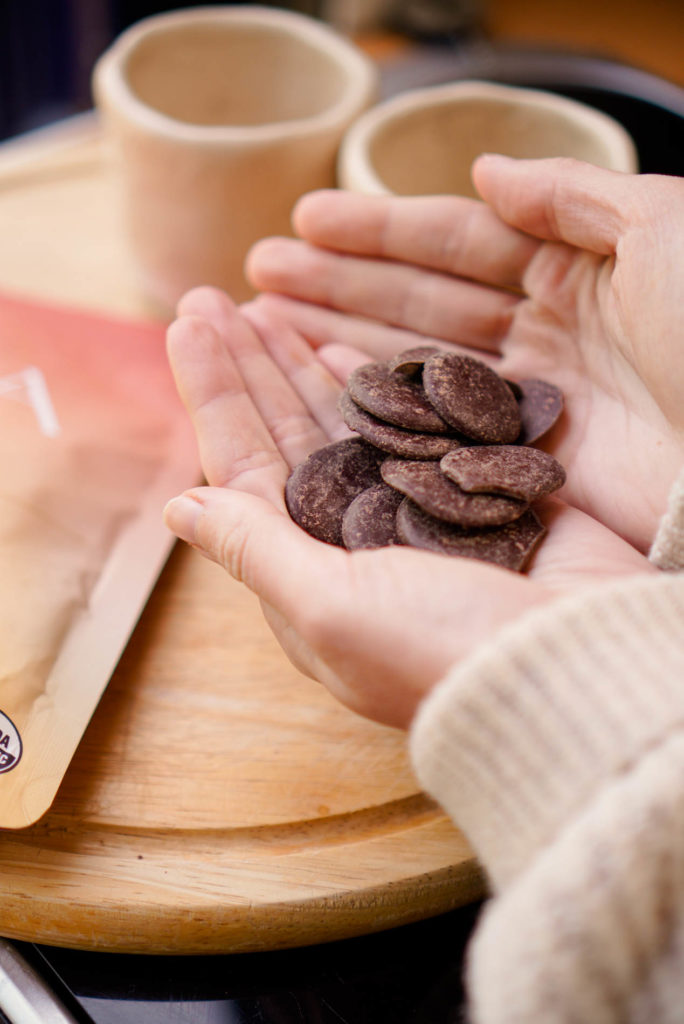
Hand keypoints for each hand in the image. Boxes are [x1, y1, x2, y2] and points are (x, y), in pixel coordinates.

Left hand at [164, 287, 652, 728]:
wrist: (575, 658)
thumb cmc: (440, 649)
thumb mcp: (330, 606)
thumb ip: (257, 550)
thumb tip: (178, 506)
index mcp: (308, 575)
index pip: (244, 471)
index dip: (214, 396)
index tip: (186, 325)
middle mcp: (353, 541)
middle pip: (286, 437)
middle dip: (248, 367)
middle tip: (211, 296)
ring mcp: (414, 512)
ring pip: (343, 423)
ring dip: (299, 366)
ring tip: (267, 305)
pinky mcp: (469, 489)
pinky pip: (411, 422)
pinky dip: (379, 384)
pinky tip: (341, 346)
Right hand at [246, 157, 683, 553]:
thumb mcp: (658, 227)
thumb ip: (567, 193)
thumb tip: (484, 171)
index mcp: (576, 268)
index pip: (456, 239)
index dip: (379, 228)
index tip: (305, 221)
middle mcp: (544, 332)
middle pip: (420, 300)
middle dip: (338, 283)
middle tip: (258, 274)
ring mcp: (528, 402)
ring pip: (414, 363)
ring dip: (339, 337)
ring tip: (266, 319)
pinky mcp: (521, 465)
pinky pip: (432, 427)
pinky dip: (377, 406)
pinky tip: (321, 382)